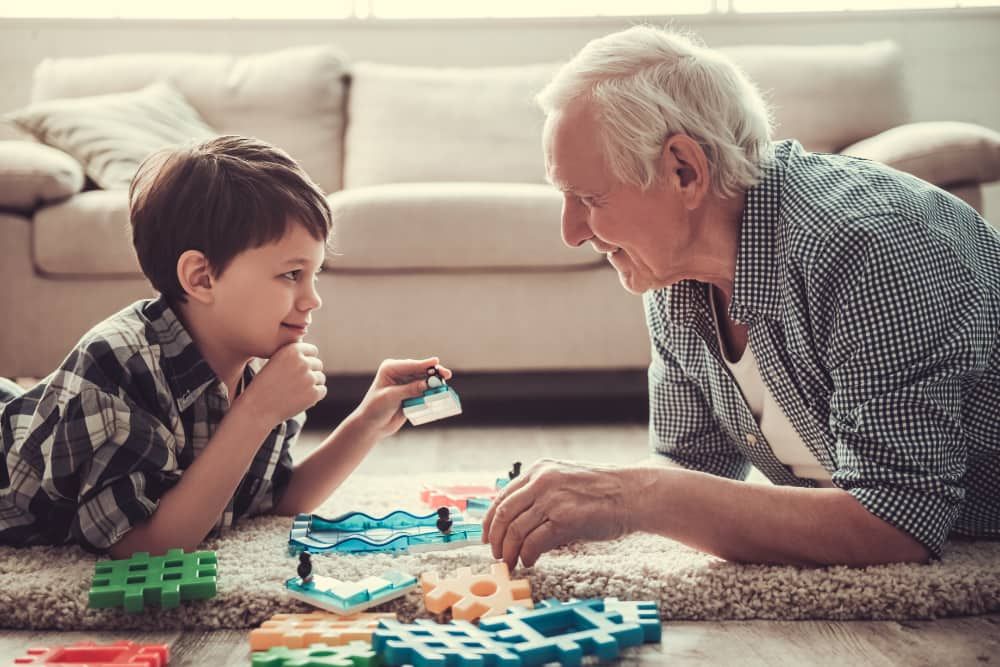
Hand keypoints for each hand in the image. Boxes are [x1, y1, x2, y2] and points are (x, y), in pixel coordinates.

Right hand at [241, 342, 326, 425]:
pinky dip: (314, 396)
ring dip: (312, 385)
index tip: (299, 369)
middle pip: (318, 364)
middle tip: (296, 383)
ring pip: (320, 378)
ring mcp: (309, 378)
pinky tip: (299, 399)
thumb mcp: (275, 362)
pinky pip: (322, 391)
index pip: (312, 350)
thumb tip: (313, 353)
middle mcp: (302, 362)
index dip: (307, 359)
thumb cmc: (264, 385)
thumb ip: (293, 355)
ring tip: (295, 392)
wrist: (257, 408)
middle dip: (310, 372)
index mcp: (292, 351)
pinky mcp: (313, 393)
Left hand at [354, 357, 452, 439]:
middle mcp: (400, 373)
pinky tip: (440, 394)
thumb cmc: (375, 408)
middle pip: (421, 371)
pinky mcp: (412, 394)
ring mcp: (407, 384)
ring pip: (425, 381)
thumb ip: (410, 390)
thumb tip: (428, 383)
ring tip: (445, 386)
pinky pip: (425, 391)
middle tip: (446, 375)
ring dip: (435, 383)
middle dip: (434, 373)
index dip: (424, 364)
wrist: (372, 426)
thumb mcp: (391, 397)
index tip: (436, 362)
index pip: (411, 365)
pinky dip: (433, 393)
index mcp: (391, 368)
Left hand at [481, 458, 633, 569]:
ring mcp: (552, 499)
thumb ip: (541, 494)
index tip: (487, 538)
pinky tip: (530, 561)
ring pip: (515, 530)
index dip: (489, 521)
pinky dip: (527, 556)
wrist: (633, 494)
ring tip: (512, 563)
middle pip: (502, 515)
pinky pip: (534, 542)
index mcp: (539, 470)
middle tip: (497, 556)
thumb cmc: (603, 491)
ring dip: (509, 552)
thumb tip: (516, 524)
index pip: (502, 497)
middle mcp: (542, 481)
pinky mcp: (565, 518)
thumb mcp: (565, 480)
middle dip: (495, 540)